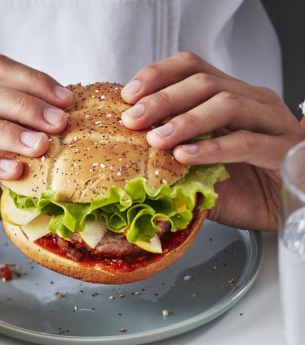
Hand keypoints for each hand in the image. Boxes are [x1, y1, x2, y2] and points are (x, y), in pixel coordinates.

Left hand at [119, 51, 304, 230]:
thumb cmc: (241, 186)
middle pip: (205, 83)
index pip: (192, 67)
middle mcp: (252, 101)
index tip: (128, 96)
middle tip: (133, 119)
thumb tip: (126, 151)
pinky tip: (185, 156)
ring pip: (227, 105)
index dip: (158, 75)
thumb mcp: (198, 165)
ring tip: (157, 139)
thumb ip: (171, 153)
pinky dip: (211, 148)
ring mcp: (271, 123)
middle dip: (163, 99)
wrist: (285, 209)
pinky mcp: (283, 151)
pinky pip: (245, 142)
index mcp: (230, 95)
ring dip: (185, 121)